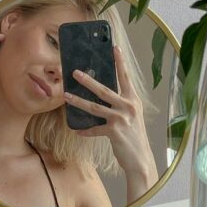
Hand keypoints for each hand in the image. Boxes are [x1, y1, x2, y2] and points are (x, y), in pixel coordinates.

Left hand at [63, 45, 158, 201]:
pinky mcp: (114, 132)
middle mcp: (128, 107)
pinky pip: (94, 129)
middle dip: (88, 80)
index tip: (114, 47)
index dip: (120, 62)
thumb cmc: (134, 136)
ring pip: (95, 107)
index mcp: (133, 100)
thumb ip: (121, 104)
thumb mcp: (132, 116)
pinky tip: (76, 130)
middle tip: (75, 72)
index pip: (125, 77)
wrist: (140, 158)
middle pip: (104, 90)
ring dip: (79, 101)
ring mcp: (121, 119)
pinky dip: (85, 130)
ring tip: (66, 95)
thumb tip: (104, 94)